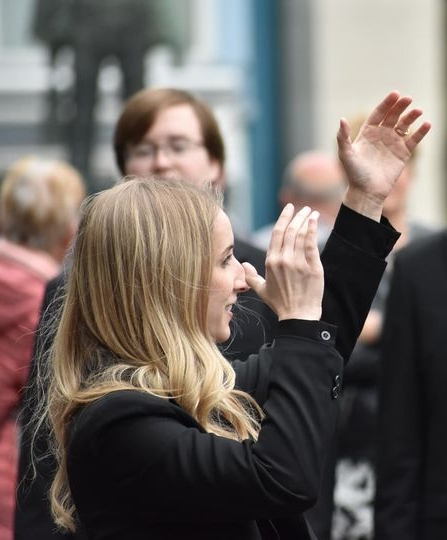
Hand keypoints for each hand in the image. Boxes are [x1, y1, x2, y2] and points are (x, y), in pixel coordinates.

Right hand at [243, 205, 323, 320]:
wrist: (298, 316)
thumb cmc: (280, 304)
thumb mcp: (262, 290)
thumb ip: (251, 276)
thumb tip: (244, 265)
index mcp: (271, 262)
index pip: (277, 234)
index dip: (283, 218)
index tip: (289, 208)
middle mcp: (283, 260)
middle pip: (290, 231)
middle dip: (297, 216)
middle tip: (303, 208)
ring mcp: (298, 263)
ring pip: (301, 235)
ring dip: (306, 220)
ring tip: (311, 213)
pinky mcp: (312, 267)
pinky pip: (311, 244)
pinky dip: (313, 230)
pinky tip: (315, 221)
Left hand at [337, 91, 430, 220]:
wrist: (366, 192)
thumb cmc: (354, 174)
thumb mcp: (346, 154)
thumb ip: (343, 137)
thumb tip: (342, 119)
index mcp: (368, 133)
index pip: (378, 113)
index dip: (386, 104)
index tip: (395, 94)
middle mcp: (381, 135)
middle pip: (393, 116)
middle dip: (400, 106)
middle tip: (408, 99)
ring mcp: (393, 143)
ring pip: (405, 125)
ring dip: (412, 117)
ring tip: (418, 111)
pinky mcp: (403, 153)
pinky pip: (414, 140)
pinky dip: (421, 132)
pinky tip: (427, 124)